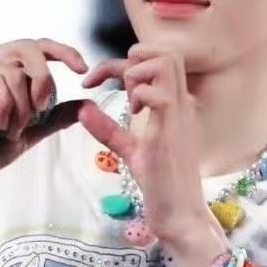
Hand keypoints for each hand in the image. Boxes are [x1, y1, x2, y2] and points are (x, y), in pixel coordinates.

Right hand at [0, 37, 87, 207]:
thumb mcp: (32, 130)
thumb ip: (56, 115)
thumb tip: (88, 105)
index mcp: (4, 64)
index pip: (37, 45)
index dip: (63, 51)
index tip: (82, 69)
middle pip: (27, 48)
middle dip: (42, 82)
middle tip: (39, 112)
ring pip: (13, 72)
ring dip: (20, 108)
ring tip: (11, 131)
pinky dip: (3, 106)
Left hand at [79, 45, 228, 266]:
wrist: (181, 215)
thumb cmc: (161, 186)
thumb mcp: (131, 151)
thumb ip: (110, 130)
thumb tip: (84, 109)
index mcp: (175, 105)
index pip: (153, 60)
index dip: (117, 63)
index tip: (91, 81)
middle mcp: (182, 103)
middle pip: (166, 51)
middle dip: (133, 60)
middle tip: (116, 88)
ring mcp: (180, 115)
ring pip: (165, 63)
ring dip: (137, 75)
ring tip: (130, 103)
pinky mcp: (171, 131)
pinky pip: (157, 94)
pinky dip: (138, 97)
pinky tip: (134, 116)